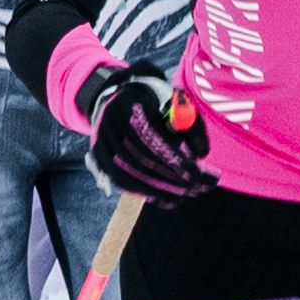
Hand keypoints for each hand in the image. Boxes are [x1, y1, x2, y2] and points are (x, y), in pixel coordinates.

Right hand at [81, 62, 213, 205]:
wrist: (120, 99)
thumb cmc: (157, 102)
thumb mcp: (178, 104)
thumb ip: (193, 124)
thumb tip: (202, 152)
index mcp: (127, 102)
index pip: (150, 135)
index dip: (173, 156)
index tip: (196, 172)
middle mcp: (107, 121)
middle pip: (138, 156)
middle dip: (170, 176)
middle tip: (197, 188)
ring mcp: (99, 139)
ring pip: (126, 171)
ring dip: (158, 189)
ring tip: (186, 196)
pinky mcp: (97, 156)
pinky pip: (118, 179)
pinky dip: (143, 192)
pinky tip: (166, 200)